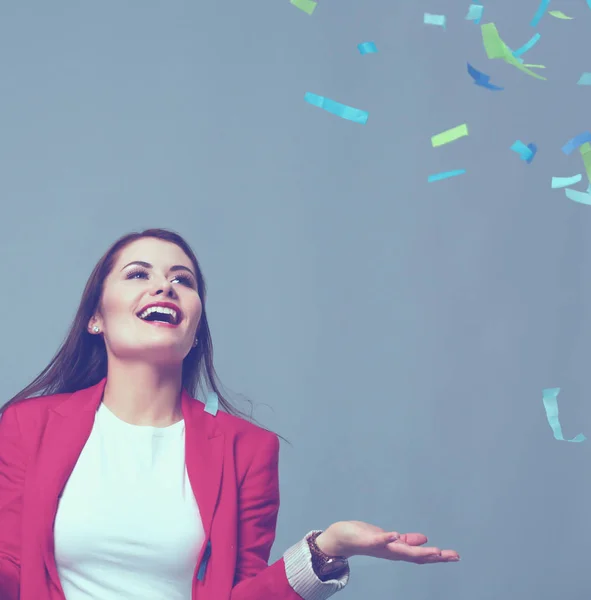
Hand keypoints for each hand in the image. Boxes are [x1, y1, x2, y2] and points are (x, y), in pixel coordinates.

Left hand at [316, 520, 459, 564]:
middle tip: (452, 556)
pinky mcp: (368, 538)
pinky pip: (379, 539)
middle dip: (435, 557)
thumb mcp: (389, 539)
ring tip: (434, 550)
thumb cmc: (365, 538)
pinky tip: (395, 534)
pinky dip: (388, 538)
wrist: (342, 539)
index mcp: (398, 550)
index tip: (455, 556)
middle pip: (416, 556)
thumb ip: (406, 541)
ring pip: (401, 550)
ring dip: (417, 551)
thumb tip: (424, 540)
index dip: (438, 556)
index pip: (421, 555)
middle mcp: (391, 551)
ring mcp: (380, 546)